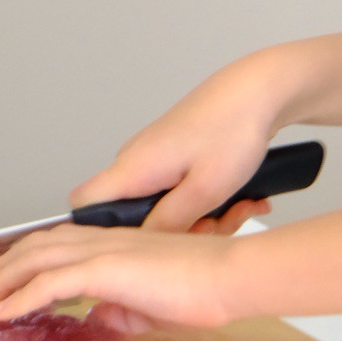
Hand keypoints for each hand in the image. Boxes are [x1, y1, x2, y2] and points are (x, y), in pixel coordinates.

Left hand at [0, 223, 240, 329]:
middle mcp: (103, 242)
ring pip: (36, 258)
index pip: (59, 244)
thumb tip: (100, 316)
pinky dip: (20, 297)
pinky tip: (2, 311)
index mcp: (115, 246)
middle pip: (38, 246)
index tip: (6, 277)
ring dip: (2, 279)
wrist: (228, 276)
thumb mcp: (154, 304)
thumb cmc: (204, 288)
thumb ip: (124, 308)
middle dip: (3, 266)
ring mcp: (102, 253)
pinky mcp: (105, 270)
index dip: (27, 259)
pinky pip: (50, 283)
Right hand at [75, 49, 302, 231]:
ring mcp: (155, 158)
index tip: (136, 249)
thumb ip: (169, 223)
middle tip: (214, 227)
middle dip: (175, 232)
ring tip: (238, 208)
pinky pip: (180, 193)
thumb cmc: (232, 128)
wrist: (257, 91)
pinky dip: (207, 201)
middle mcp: (136, 161)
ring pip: (163, 207)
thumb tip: (141, 248)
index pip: (84, 204)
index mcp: (133, 168)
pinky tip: (239, 199)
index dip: (96, 232)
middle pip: (132, 217)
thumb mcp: (205, 190)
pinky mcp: (174, 156)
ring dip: (201, 217)